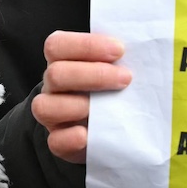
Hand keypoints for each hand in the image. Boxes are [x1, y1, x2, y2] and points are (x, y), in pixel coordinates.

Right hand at [32, 31, 131, 163]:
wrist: (108, 126)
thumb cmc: (112, 88)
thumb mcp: (113, 67)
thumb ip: (119, 58)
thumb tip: (142, 51)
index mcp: (62, 61)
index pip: (58, 45)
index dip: (87, 46)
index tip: (120, 50)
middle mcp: (52, 86)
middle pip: (55, 74)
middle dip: (94, 75)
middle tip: (126, 79)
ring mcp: (51, 115)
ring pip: (44, 107)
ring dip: (78, 105)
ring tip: (108, 109)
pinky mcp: (59, 142)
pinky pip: (54, 141)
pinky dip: (70, 138)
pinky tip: (88, 135)